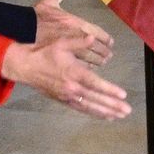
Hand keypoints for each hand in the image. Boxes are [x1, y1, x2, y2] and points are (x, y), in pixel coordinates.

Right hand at [1, 34, 130, 119]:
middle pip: (95, 98)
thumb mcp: (61, 43)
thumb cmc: (44, 53)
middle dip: (112, 105)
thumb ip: (78, 41)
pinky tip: (105, 116)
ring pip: (90, 106)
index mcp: (73, 73)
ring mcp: (68, 96)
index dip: (109, 90)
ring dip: (106, 112)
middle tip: (127, 111)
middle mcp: (72, 87)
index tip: (123, 95)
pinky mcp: (63, 100)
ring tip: (120, 115)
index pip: (95, 83)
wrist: (26, 67)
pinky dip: (94, 113)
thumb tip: (92, 37)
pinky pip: (81, 109)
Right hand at [33, 0, 113, 65]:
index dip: (106, 39)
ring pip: (90, 60)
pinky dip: (85, 69)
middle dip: (104, 53)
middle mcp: (77, 39)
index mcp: (76, 24)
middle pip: (97, 49)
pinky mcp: (64, 64)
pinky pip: (79, 69)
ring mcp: (71, 53)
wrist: (18, 36)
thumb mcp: (48, 2)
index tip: (110, 43)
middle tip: (108, 55)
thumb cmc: (34, 19)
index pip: (98, 33)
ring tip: (101, 63)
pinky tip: (87, 70)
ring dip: (97, 62)